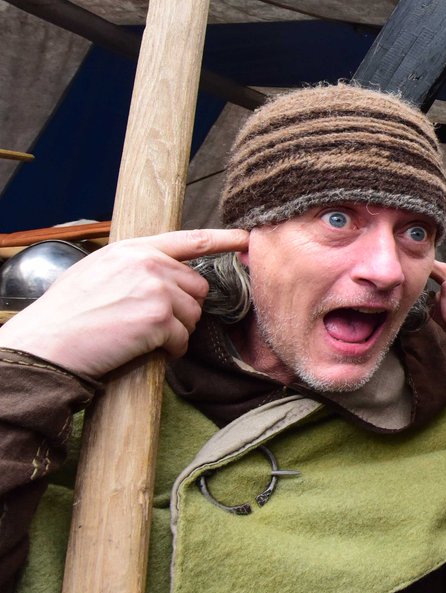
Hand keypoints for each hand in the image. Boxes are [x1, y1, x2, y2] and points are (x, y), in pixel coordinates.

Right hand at [0, 229, 247, 378]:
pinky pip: (183, 339)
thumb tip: (164, 276)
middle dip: (184, 308)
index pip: (188, 240)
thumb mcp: (98, 272)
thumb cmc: (68, 313)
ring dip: (176, 331)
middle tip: (154, 323)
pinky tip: (146, 349)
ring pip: (193, 314)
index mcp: (133, 249)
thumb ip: (134, 268)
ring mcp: (156, 289)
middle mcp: (148, 264)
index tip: (245, 239)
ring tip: (142, 335)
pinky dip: (171, 350)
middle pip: (197, 287)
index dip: (221, 239)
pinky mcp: (159, 318)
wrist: (48, 342)